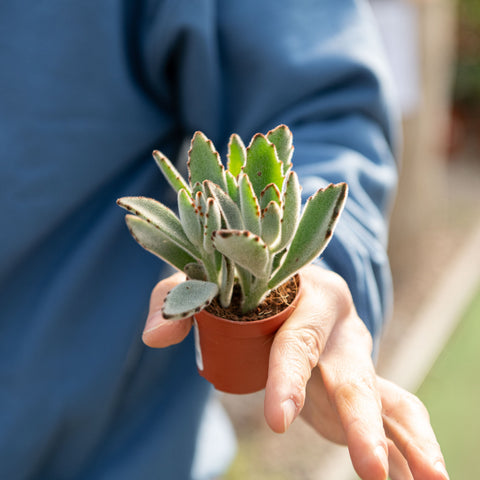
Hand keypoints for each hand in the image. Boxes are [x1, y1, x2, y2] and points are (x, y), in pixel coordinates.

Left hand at [142, 267, 448, 479]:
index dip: (288, 374)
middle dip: (359, 420)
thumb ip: (177, 301)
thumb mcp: (207, 285)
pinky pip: (395, 410)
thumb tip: (155, 337)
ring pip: (383, 394)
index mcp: (305, 292)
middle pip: (351, 372)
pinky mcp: (360, 381)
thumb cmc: (243, 285)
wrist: (282, 286)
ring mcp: (354, 355)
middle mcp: (338, 324)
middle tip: (367, 467)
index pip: (296, 337)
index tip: (276, 418)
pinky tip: (426, 478)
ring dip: (404, 438)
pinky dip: (411, 443)